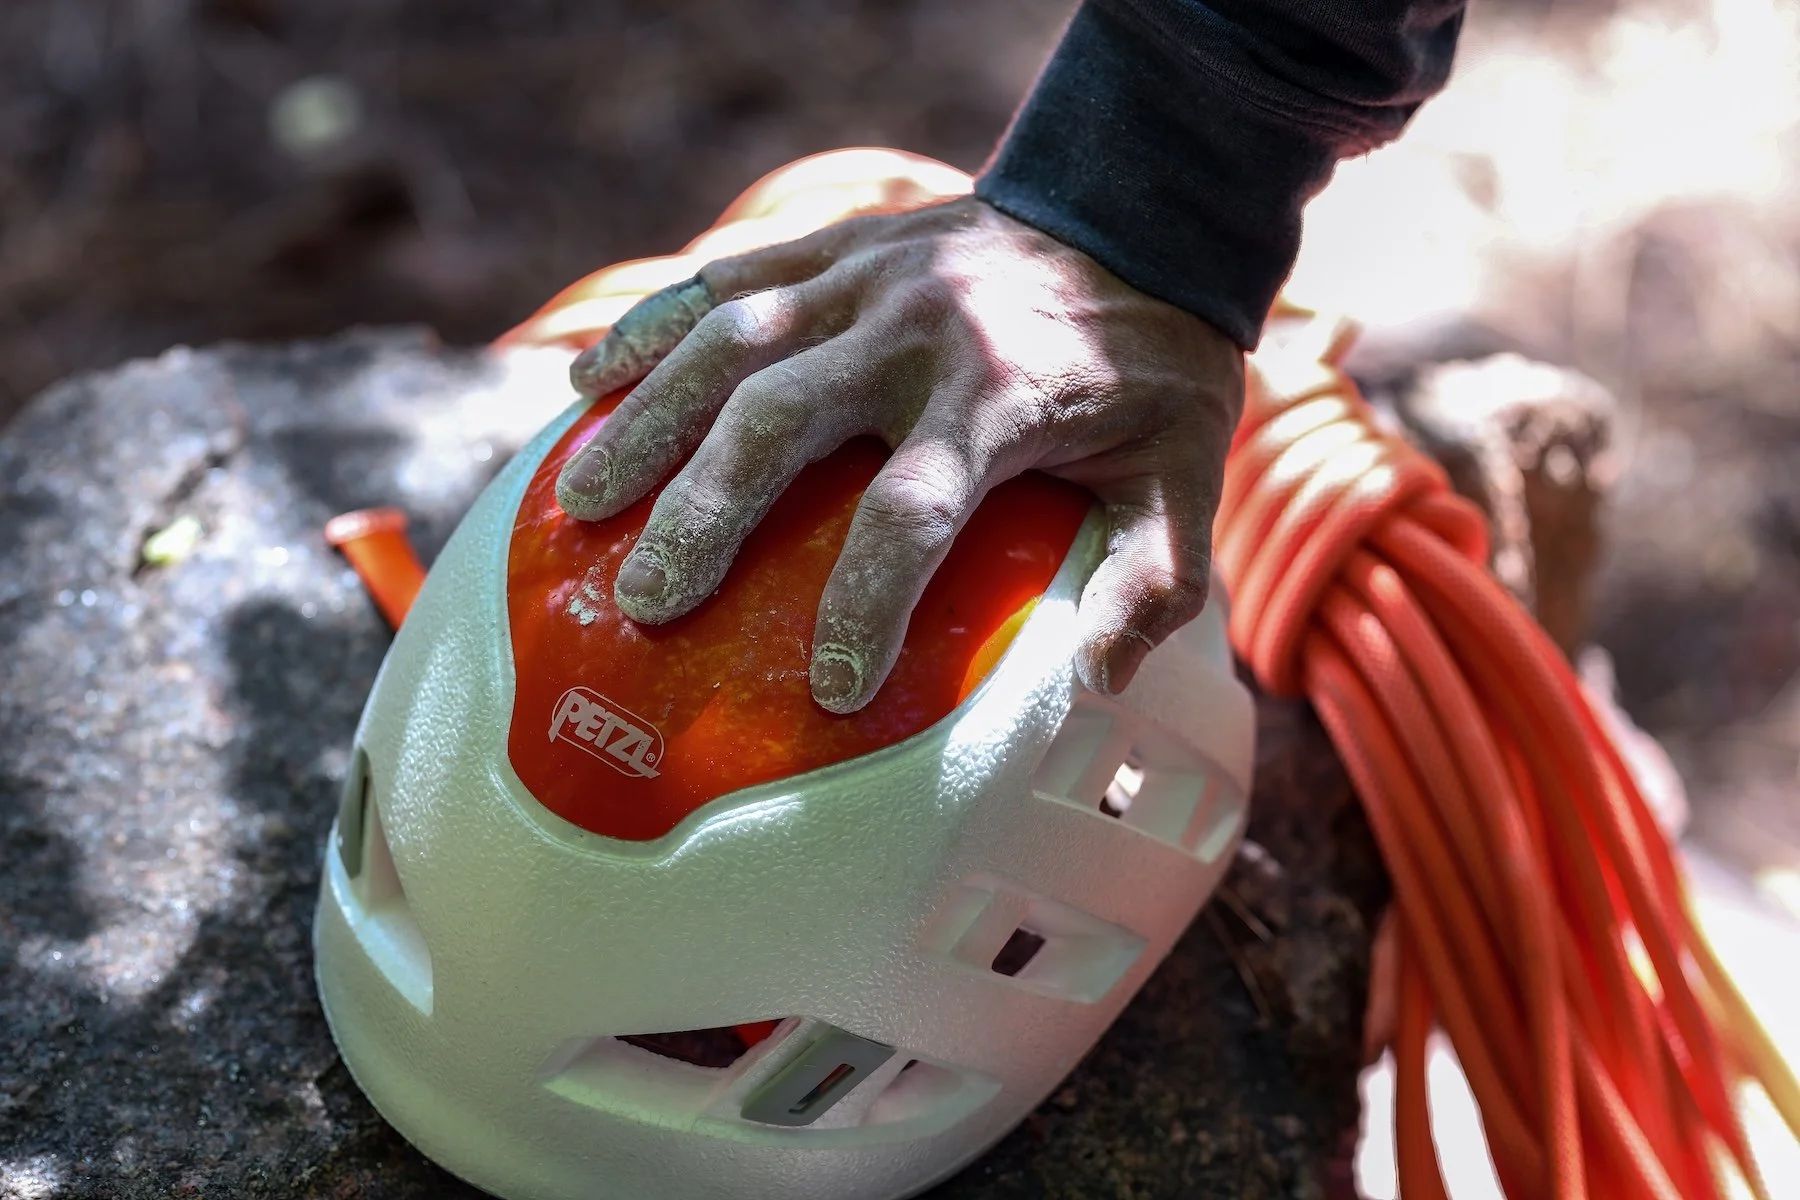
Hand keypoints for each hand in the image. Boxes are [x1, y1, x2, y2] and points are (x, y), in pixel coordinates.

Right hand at [556, 195, 1243, 713]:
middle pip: (780, 423)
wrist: (1137, 208)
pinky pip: (726, 279)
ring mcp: (865, 278)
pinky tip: (588, 380)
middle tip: (649, 604)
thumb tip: (1090, 681)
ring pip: (728, 344)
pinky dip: (653, 326)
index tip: (827, 689)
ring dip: (648, 423)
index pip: (911, 514)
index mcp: (1000, 398)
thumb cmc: (1155, 366)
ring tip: (582, 502)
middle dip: (705, 517)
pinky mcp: (837, 246)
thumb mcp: (1189, 477)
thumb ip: (1152, 584)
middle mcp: (915, 332)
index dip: (864, 606)